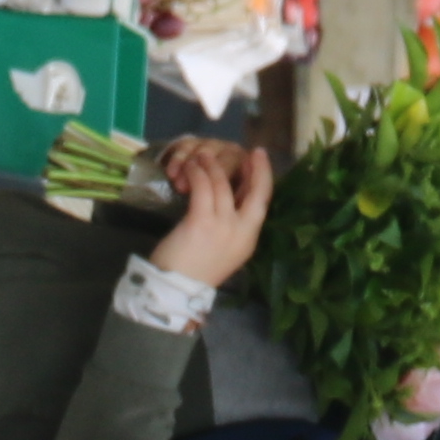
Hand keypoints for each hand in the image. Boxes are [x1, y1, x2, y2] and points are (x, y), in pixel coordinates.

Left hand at [148, 135, 273, 288]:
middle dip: (256, 168)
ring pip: (223, 185)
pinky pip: (203, 188)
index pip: (263, 203)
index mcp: (248, 239)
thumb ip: (231, 225)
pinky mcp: (202, 222)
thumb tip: (231, 196)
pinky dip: (197, 174)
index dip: (264, 178)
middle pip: (256, 192)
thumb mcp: (224, 249)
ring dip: (213, 166)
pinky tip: (191, 167)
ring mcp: (223, 226)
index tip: (261, 160)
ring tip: (204, 156)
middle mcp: (241, 232)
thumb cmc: (196, 270)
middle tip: (249, 150)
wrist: (176, 289)